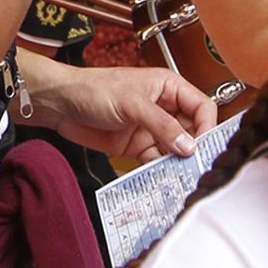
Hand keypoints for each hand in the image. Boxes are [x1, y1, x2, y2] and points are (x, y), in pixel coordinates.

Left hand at [26, 58, 214, 161]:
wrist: (60, 105)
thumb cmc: (91, 88)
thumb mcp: (131, 103)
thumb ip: (161, 124)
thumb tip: (188, 144)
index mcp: (168, 87)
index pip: (202, 107)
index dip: (206, 126)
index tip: (202, 146)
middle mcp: (164, 108)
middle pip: (193, 130)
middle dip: (195, 148)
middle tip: (196, 167)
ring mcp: (151, 128)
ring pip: (176, 149)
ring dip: (179, 163)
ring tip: (181, 177)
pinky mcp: (137, 146)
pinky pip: (157, 161)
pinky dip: (160, 171)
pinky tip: (162, 179)